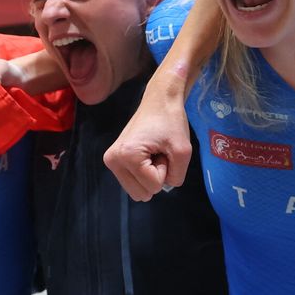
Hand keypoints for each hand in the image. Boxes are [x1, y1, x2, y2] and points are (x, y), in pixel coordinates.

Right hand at [103, 72, 192, 200]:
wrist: (159, 101)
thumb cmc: (171, 121)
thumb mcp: (183, 151)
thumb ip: (176, 176)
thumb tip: (164, 186)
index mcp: (126, 156)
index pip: (154, 186)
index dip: (166, 169)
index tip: (163, 149)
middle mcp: (112, 160)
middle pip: (142, 193)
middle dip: (156, 176)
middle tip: (159, 152)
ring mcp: (110, 161)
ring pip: (138, 191)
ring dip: (151, 176)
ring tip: (153, 153)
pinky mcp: (113, 161)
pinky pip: (133, 183)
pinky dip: (144, 173)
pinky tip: (147, 154)